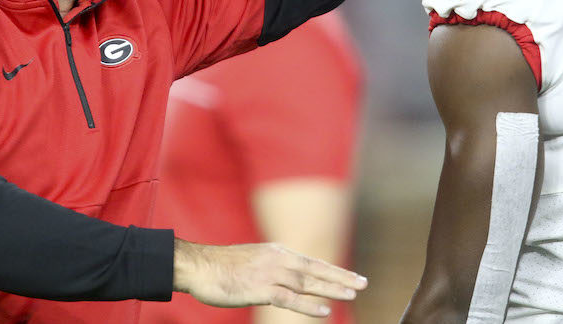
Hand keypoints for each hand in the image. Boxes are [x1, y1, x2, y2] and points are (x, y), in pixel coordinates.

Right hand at [172, 238, 366, 317]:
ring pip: (307, 282)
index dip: (335, 270)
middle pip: (316, 270)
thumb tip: (289, 277)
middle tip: (363, 284)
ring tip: (351, 295)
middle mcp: (278, 260)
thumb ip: (273, 267)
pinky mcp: (260, 289)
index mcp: (277, 252)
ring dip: (330, 289)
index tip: (354, 277)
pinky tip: (323, 311)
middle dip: (341, 278)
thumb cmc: (223, 266)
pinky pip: (288, 298)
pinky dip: (307, 305)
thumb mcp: (254, 260)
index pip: (312, 262)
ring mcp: (270, 274)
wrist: (199, 266)